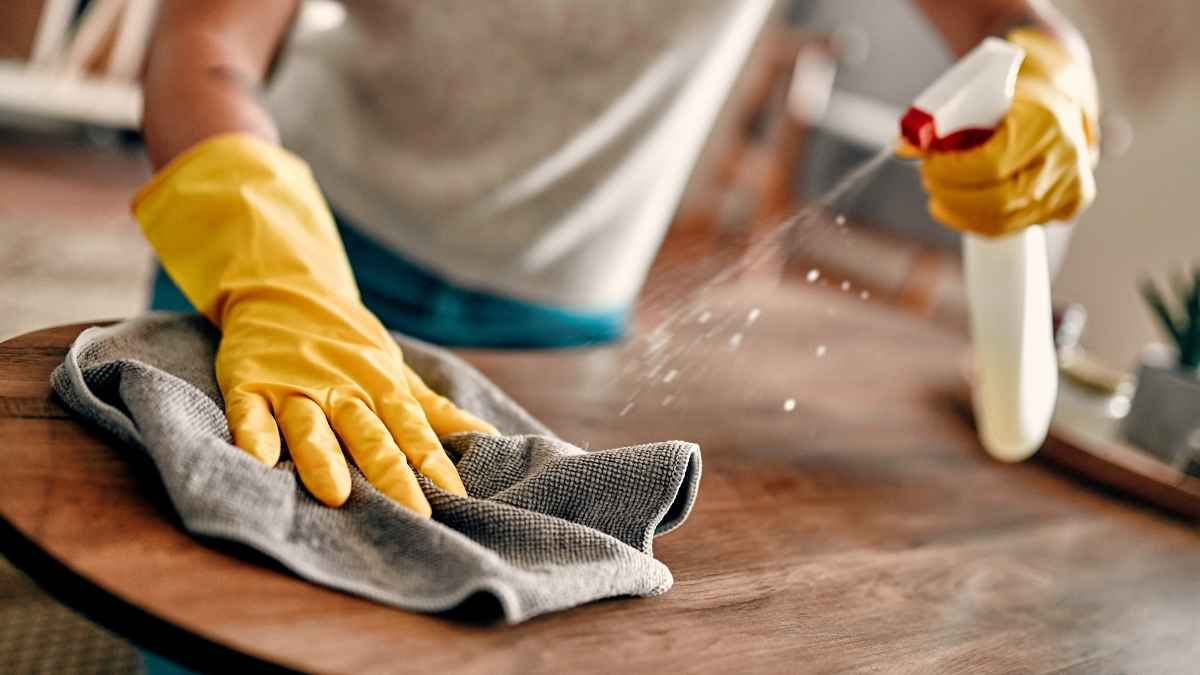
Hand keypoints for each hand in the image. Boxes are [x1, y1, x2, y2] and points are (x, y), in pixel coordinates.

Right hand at [134, 134, 496, 511]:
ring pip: (311, 426)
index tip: (456, 499)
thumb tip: (491, 438)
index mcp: (380, 387)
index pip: (413, 430)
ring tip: (336, 495)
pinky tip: (258, 461)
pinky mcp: (250, 382)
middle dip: (391, 475)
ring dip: (324, 458)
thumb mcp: (396, 371)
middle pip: (369, 435)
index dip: (435, 464)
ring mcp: (294, 385)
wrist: (284, 287)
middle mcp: (341, 388)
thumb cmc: (349, 344)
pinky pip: (250, 411)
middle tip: (412, 514)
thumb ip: (435, 411)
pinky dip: (253, 434)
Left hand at [907, 29, 1099, 236]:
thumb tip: (901, 148)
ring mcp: (1071, 186)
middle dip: (952, 196)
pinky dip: (978, 222)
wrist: (1059, 100)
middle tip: (930, 182)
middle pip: (998, 201)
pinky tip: (958, 209)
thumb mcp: (977, 96)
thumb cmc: (1013, 96)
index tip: (929, 165)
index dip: (952, 172)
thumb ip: (940, 123)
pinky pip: (1014, 227)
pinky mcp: (1068, 205)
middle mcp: (1066, 157)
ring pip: (1004, 221)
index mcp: (1045, 122)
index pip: (991, 164)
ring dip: (961, 212)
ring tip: (939, 196)